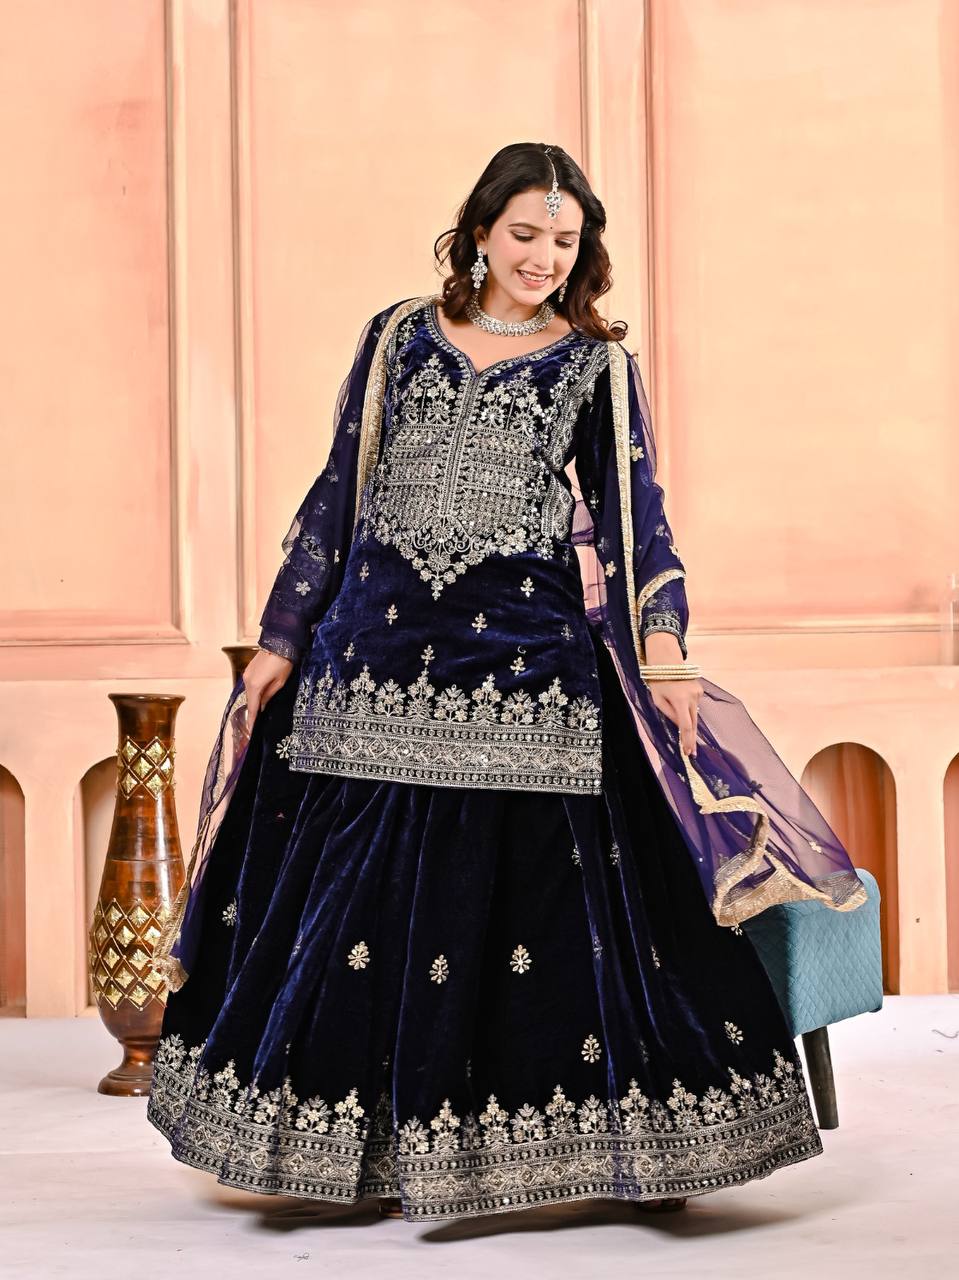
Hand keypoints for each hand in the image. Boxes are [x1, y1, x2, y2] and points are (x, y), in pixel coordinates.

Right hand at [243, 648, 294, 731]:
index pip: (253, 707)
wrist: (280, 642)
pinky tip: (258, 698)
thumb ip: (269, 695)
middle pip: (249, 701)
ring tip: (257, 713)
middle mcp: (247, 680)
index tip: (251, 730)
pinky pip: (249, 685)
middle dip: (252, 712)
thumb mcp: (280, 682)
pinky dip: (253, 693)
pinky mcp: (248, 670)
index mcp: (255, 685)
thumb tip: (262, 706)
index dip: (252, 720)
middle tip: (254, 725)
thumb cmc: (284, 662)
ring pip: (249, 693)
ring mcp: (246, 674)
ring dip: (253, 702)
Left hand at [642, 631, 701, 756]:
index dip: (688, 740)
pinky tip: (680, 702)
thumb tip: (679, 726)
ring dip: (689, 722)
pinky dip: (688, 708)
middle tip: (691, 752)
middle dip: (691, 737)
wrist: (667, 660)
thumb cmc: (658, 680)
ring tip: (682, 729)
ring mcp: (698, 693)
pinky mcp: (700, 689)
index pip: (686, 725)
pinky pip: (694, 705)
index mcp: (680, 700)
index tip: (689, 752)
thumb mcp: (657, 699)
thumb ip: (669, 714)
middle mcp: (693, 697)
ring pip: (694, 714)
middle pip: (693, 722)